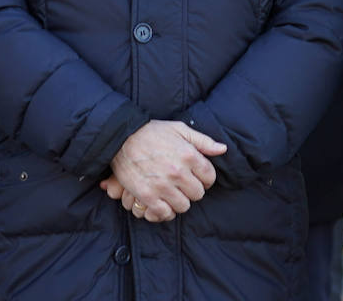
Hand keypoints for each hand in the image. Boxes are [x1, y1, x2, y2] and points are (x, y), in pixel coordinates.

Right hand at [103, 120, 226, 222]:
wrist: (120, 137)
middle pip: (198, 194)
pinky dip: (165, 211)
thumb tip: (222, 149)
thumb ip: (203, 141)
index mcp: (188, 155)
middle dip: (192, 190)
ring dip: (179, 201)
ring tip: (171, 193)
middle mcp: (178, 172)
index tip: (196, 176)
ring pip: (183, 206)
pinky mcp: (147, 196)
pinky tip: (162, 202)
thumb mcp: (179, 129)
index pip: (209, 177)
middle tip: (182, 184)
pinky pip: (165, 213)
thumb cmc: (151, 132)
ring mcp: (162, 185)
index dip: (205, 178)